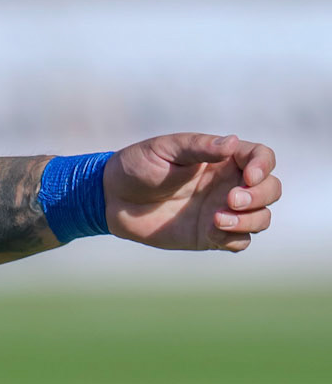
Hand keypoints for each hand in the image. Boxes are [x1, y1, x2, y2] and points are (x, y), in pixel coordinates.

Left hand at [105, 134, 278, 253]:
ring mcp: (223, 210)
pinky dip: (236, 237)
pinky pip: (241, 241)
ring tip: (218, 220)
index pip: (262, 158)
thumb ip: (199, 148)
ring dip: (251, 219)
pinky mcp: (212, 235)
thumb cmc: (139, 166)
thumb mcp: (166, 150)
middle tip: (230, 200)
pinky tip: (214, 231)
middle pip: (271, 189)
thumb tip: (233, 142)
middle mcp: (229, 184)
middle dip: (260, 196)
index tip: (249, 176)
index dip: (263, 166)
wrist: (113, 198)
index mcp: (222, 158)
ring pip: (262, 217)